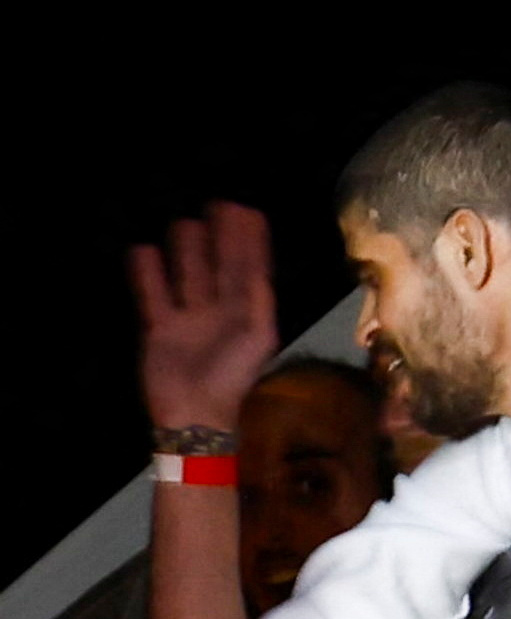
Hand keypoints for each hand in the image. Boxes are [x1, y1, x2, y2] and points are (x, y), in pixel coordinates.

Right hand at [131, 203, 277, 433]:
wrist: (195, 415)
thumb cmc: (233, 375)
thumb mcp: (258, 336)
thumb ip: (259, 300)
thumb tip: (260, 267)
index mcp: (247, 309)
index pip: (248, 266)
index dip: (248, 239)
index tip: (246, 210)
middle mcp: (219, 308)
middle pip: (218, 265)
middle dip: (218, 237)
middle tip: (217, 204)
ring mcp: (188, 316)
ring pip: (186, 274)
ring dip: (185, 250)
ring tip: (184, 222)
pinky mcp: (158, 328)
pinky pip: (152, 294)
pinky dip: (147, 274)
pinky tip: (142, 250)